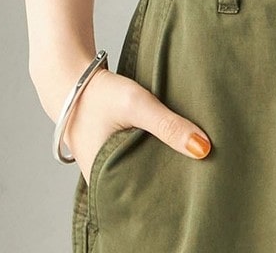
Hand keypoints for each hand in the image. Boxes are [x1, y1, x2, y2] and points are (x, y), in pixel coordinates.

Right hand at [63, 65, 211, 186]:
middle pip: (144, 186)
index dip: (168, 189)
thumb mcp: (136, 105)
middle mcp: (102, 180)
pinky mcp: (110, 157)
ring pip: (140, 174)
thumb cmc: (101, 94)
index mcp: (103, 179)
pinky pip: (135, 162)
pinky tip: (169, 148)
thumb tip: (203, 148)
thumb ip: (168, 125)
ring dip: (159, 166)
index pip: (143, 196)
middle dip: (167, 178)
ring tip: (187, 159)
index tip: (193, 181)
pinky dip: (150, 156)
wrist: (73, 80)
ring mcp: (105, 170)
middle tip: (197, 170)